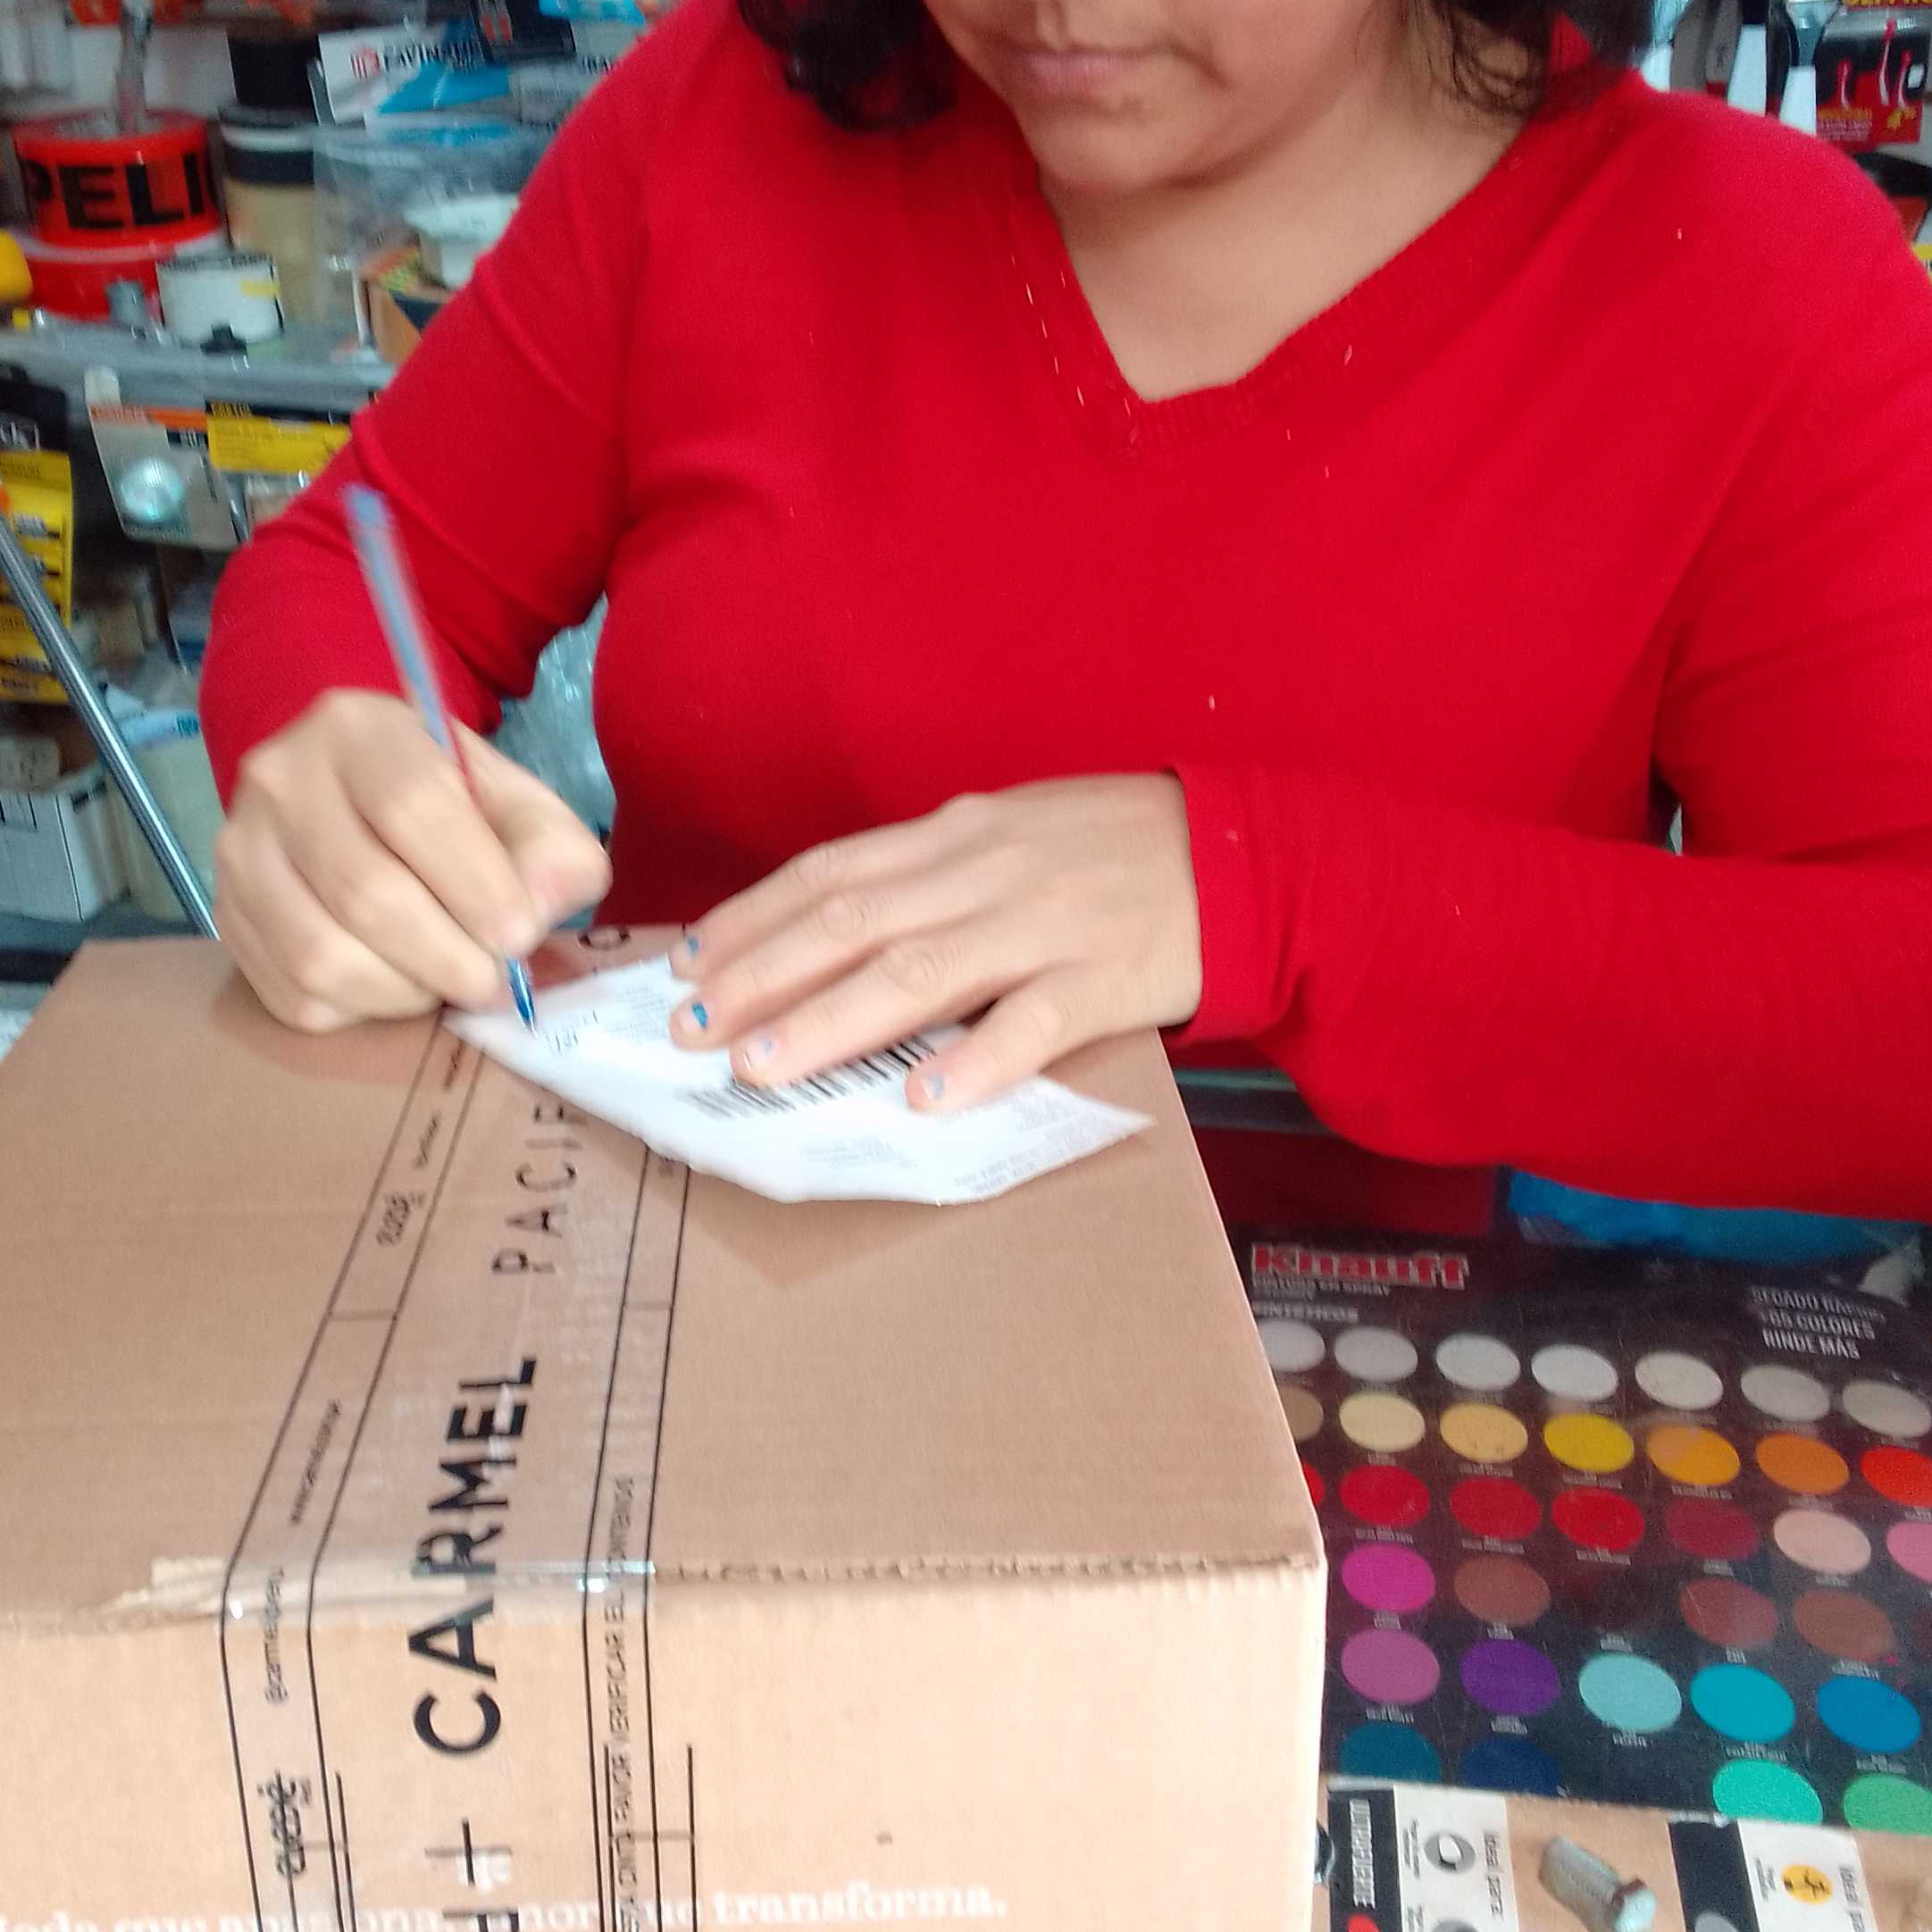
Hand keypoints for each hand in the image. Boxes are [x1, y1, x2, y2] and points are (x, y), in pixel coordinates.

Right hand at [218, 688, 611, 1032]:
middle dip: (447, 956)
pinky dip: (360, 1011)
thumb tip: (542, 906)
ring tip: (443, 980)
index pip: (413, 806)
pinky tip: (393, 983)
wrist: (353, 801)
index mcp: (358, 728)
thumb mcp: (511, 802)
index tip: (519, 935)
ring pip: (320, 956)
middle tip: (490, 979)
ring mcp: (240, 851)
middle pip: (365, 892)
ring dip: (403, 992)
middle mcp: (280, 778)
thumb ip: (549, 847)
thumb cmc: (446, 805)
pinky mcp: (227, 917)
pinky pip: (294, 996)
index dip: (474, 884)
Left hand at [668, 776, 1202, 1109]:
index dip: (752, 919)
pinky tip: (924, 1097)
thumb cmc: (1118, 851)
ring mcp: (1045, 924)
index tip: (684, 963)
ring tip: (763, 1067)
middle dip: (761, 976)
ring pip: (920, 970)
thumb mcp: (1014, 835)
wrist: (1247, 856)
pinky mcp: (1105, 977)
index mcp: (958, 834)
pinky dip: (976, 1060)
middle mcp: (986, 871)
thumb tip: (834, 927)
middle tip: (689, 1030)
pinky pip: (1033, 1021)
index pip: (831, 873)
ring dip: (832, 1020)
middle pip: (852, 922)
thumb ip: (932, 875)